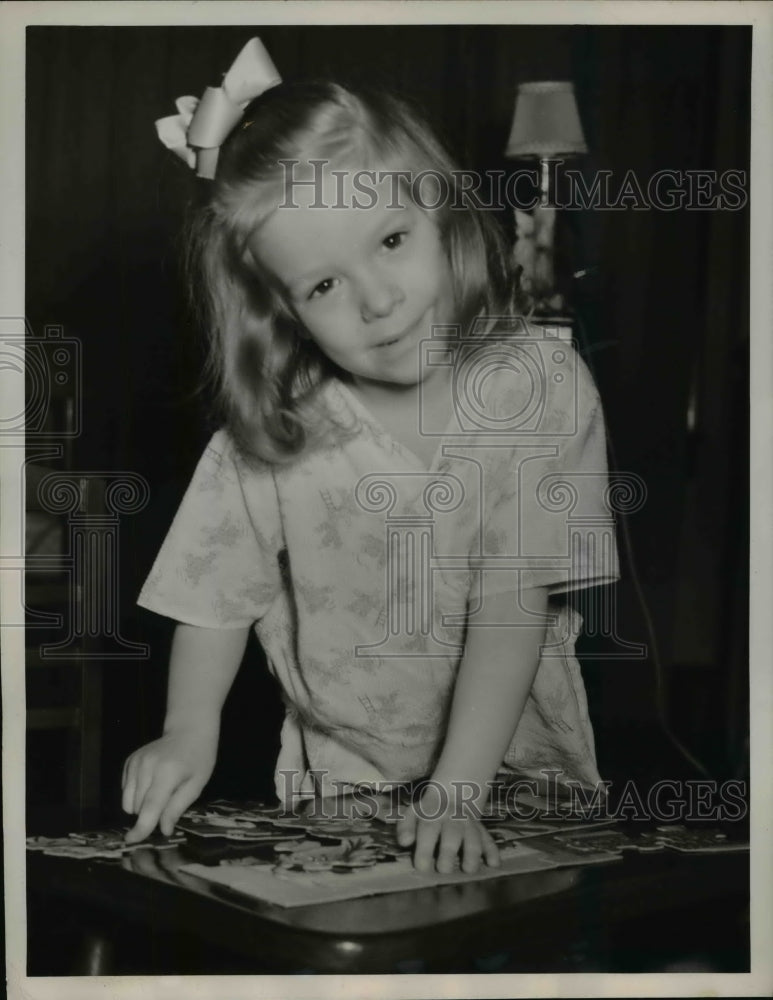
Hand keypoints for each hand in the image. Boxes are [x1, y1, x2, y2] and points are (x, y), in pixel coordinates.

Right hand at [121, 723, 217, 843]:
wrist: (189, 730)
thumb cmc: (198, 759)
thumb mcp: (196, 785)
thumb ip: (177, 808)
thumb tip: (164, 830)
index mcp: (167, 774)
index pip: (149, 807)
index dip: (142, 827)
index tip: (133, 841)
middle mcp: (146, 767)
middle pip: (137, 807)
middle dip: (149, 814)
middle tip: (168, 802)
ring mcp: (135, 762)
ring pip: (128, 801)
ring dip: (141, 805)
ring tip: (160, 791)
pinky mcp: (129, 761)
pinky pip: (125, 789)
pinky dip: (135, 793)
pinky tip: (151, 782)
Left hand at [395, 782, 499, 874]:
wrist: (452, 795)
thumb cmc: (427, 812)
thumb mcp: (412, 814)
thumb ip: (405, 827)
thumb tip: (405, 842)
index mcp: (432, 814)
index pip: (428, 830)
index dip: (425, 849)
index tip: (422, 867)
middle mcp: (452, 818)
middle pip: (452, 835)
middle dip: (448, 853)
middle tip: (443, 869)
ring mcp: (469, 825)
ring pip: (474, 838)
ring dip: (472, 854)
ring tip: (468, 869)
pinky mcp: (482, 831)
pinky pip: (489, 840)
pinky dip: (493, 852)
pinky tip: (493, 864)